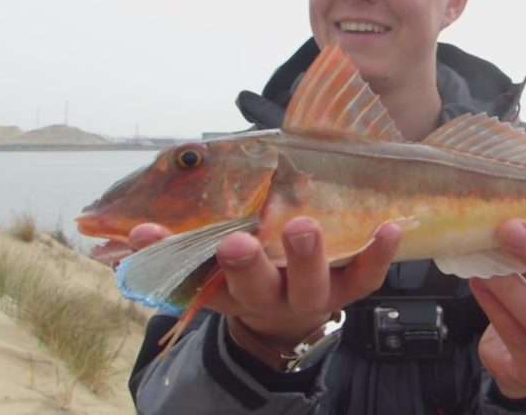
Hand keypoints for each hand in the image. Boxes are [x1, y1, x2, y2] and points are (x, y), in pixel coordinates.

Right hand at [129, 218, 401, 350]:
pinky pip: (368, 276)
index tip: (145, 228)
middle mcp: (267, 294)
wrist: (289, 319)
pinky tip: (391, 226)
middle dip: (245, 264)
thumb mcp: (212, 263)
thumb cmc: (249, 270)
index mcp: (226, 286)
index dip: (165, 254)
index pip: (189, 272)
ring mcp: (311, 293)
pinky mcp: (349, 288)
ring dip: (306, 256)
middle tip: (236, 242)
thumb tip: (134, 206)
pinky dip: (379, 253)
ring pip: (309, 282)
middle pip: (254, 284)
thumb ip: (180, 237)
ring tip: (302, 225)